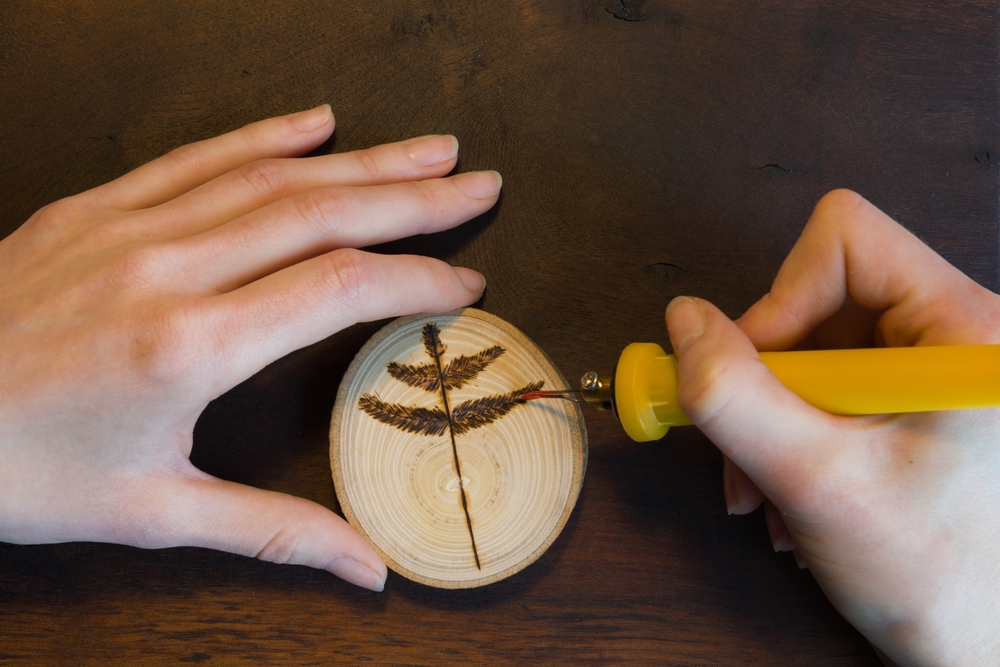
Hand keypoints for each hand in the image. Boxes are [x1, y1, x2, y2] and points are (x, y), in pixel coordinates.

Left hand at [0, 105, 498, 591]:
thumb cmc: (22, 470)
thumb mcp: (153, 513)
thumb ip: (275, 532)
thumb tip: (370, 571)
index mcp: (191, 345)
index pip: (338, 287)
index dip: (417, 278)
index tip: (468, 283)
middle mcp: (169, 269)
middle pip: (320, 212)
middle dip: (413, 198)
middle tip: (481, 181)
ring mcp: (129, 226)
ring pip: (269, 175)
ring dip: (359, 159)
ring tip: (427, 150)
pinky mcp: (93, 207)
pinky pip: (195, 156)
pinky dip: (262, 134)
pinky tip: (315, 120)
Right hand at [666, 190, 999, 664]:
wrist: (976, 647)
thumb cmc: (937, 576)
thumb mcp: (817, 482)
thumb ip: (736, 397)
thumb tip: (683, 323)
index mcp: (963, 327)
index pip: (844, 240)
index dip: (780, 298)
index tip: (758, 376)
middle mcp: (951, 333)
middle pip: (816, 296)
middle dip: (767, 379)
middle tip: (752, 448)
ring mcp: (928, 367)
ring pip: (808, 345)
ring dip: (769, 418)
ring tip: (772, 488)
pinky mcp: (906, 398)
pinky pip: (821, 384)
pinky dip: (789, 434)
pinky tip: (794, 490)